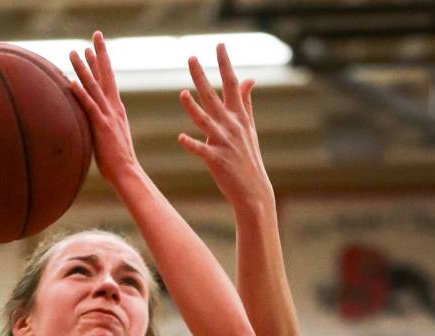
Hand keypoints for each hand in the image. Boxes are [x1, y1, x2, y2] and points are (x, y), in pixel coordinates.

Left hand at [69, 31, 139, 185]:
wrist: (127, 173)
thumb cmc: (117, 161)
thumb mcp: (109, 138)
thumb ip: (102, 126)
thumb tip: (93, 124)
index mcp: (116, 110)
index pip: (109, 81)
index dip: (102, 63)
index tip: (95, 47)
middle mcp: (114, 109)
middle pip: (106, 75)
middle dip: (100, 54)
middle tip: (95, 35)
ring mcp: (108, 117)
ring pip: (94, 87)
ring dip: (84, 69)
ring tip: (74, 52)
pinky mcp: (102, 127)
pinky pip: (89, 107)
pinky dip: (81, 94)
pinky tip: (72, 82)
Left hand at [178, 44, 273, 207]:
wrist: (253, 190)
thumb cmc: (249, 159)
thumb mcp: (250, 128)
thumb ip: (246, 102)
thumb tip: (250, 79)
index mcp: (239, 117)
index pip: (232, 84)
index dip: (225, 64)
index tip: (219, 45)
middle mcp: (231, 126)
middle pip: (213, 96)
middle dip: (201, 76)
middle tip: (191, 58)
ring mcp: (223, 142)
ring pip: (205, 120)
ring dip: (192, 107)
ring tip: (182, 93)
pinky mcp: (216, 160)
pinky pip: (201, 149)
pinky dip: (191, 144)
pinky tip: (181, 138)